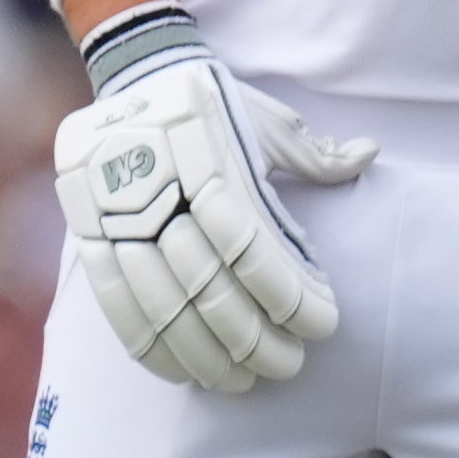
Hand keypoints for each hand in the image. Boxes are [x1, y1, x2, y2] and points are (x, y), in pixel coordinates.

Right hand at [53, 8, 370, 392]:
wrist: (129, 76)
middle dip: (252, 337)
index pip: (248, 245)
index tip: (323, 324)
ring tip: (244, 381)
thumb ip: (312, 152)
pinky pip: (115, 302)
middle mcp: (155, 192)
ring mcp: (114, 217)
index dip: (287, 292)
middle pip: (206, 284)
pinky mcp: (89, 235)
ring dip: (204, 353)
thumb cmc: (213, 101)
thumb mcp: (264, 117)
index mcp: (205, 161)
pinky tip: (185, 373)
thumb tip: (370, 154)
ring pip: (160, 303)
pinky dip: (150, 344)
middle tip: (290, 366)